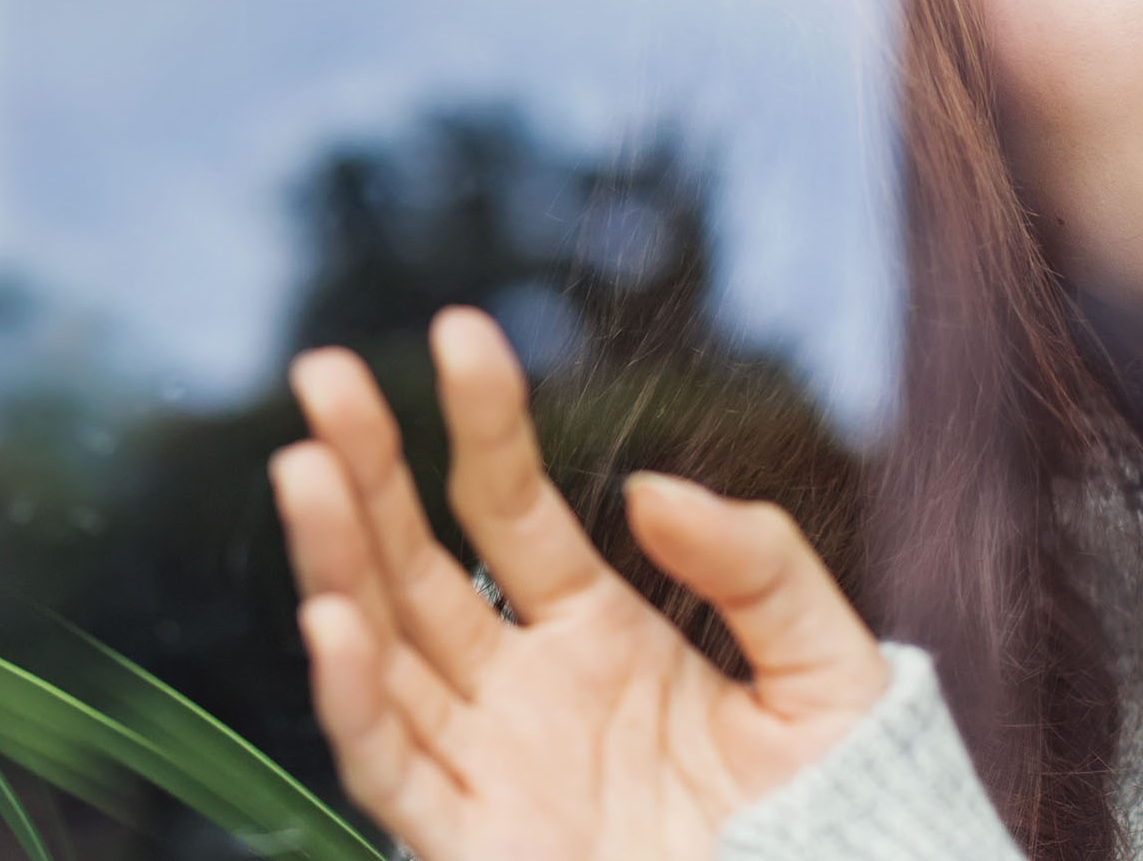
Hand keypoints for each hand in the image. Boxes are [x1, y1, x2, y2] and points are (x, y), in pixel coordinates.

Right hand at [270, 306, 889, 860]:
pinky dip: (351, 699)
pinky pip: (391, 766)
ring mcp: (491, 763)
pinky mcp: (476, 845)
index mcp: (595, 628)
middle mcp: (522, 686)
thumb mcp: (822, 660)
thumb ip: (755, 566)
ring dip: (335, 559)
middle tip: (321, 373)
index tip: (459, 332)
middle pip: (417, 560)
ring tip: (304, 467)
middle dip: (364, 467)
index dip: (482, 419)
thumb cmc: (839, 803)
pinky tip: (332, 620)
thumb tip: (648, 490)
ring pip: (381, 647)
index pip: (511, 502)